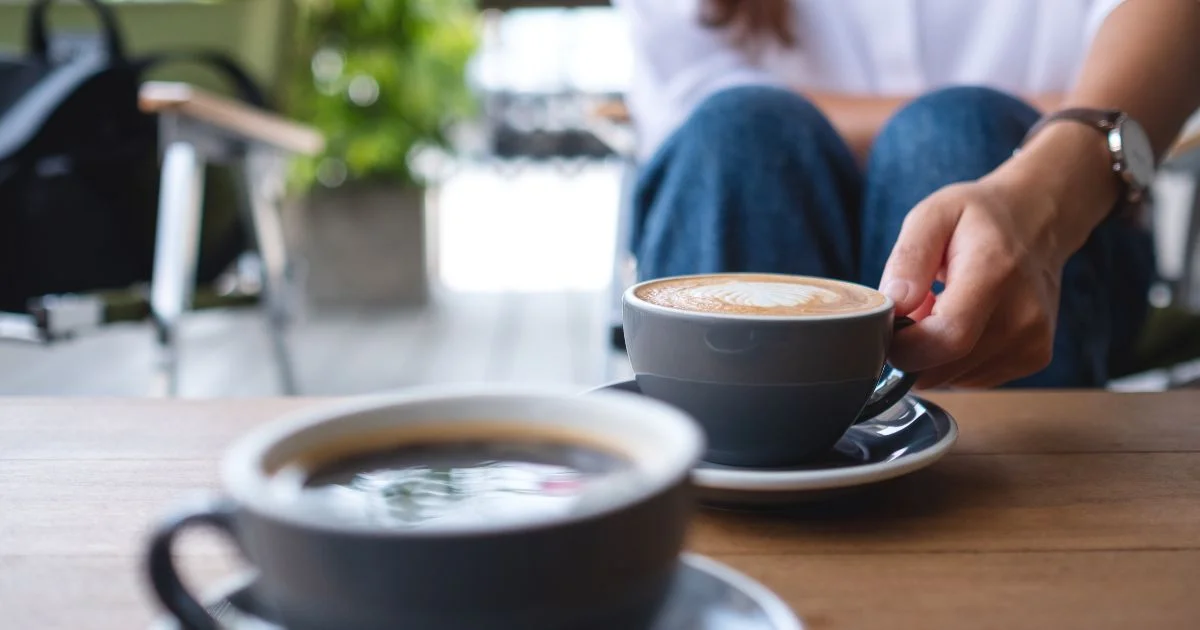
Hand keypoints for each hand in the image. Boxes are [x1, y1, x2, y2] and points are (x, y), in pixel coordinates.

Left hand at [879, 175, 1075, 388]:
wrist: (1039, 222)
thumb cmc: (980, 217)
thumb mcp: (932, 216)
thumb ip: (909, 259)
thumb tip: (894, 304)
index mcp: (994, 274)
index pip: (947, 338)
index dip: (904, 347)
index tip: (887, 327)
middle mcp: (1022, 315)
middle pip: (945, 367)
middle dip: (912, 350)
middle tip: (912, 312)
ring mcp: (1032, 341)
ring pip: (953, 379)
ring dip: (932, 355)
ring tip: (940, 311)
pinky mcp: (1034, 357)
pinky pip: (972, 378)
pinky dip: (955, 360)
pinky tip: (962, 324)